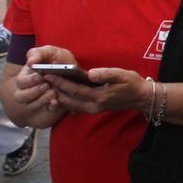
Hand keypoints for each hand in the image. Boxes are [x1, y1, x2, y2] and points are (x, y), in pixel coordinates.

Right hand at [16, 45, 78, 117]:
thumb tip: (30, 62)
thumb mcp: (50, 52)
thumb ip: (38, 53)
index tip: (41, 75)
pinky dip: (51, 107)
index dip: (30, 80)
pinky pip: (46, 111)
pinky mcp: (50, 105)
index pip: (20, 82)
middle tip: (47, 85)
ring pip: (30, 105)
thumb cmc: (59, 59)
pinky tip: (56, 102)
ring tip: (53, 92)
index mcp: (27, 75)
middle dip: (34, 91)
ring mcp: (38, 98)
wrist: (76, 70)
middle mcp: (29, 89)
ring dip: (40, 100)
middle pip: (21, 96)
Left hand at [24, 46, 149, 115]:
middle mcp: (93, 106)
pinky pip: (74, 106)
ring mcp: (92, 109)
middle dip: (54, 88)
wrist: (140, 98)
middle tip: (41, 77)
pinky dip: (64, 100)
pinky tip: (57, 92)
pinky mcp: (92, 109)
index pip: (74, 90)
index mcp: (99, 97)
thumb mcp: (122, 75)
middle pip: (68, 98)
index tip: (48, 73)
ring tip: (47, 84)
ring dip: (57, 94)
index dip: (60, 82)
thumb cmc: (132, 84)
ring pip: (69, 104)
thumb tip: (90, 73)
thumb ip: (106, 74)